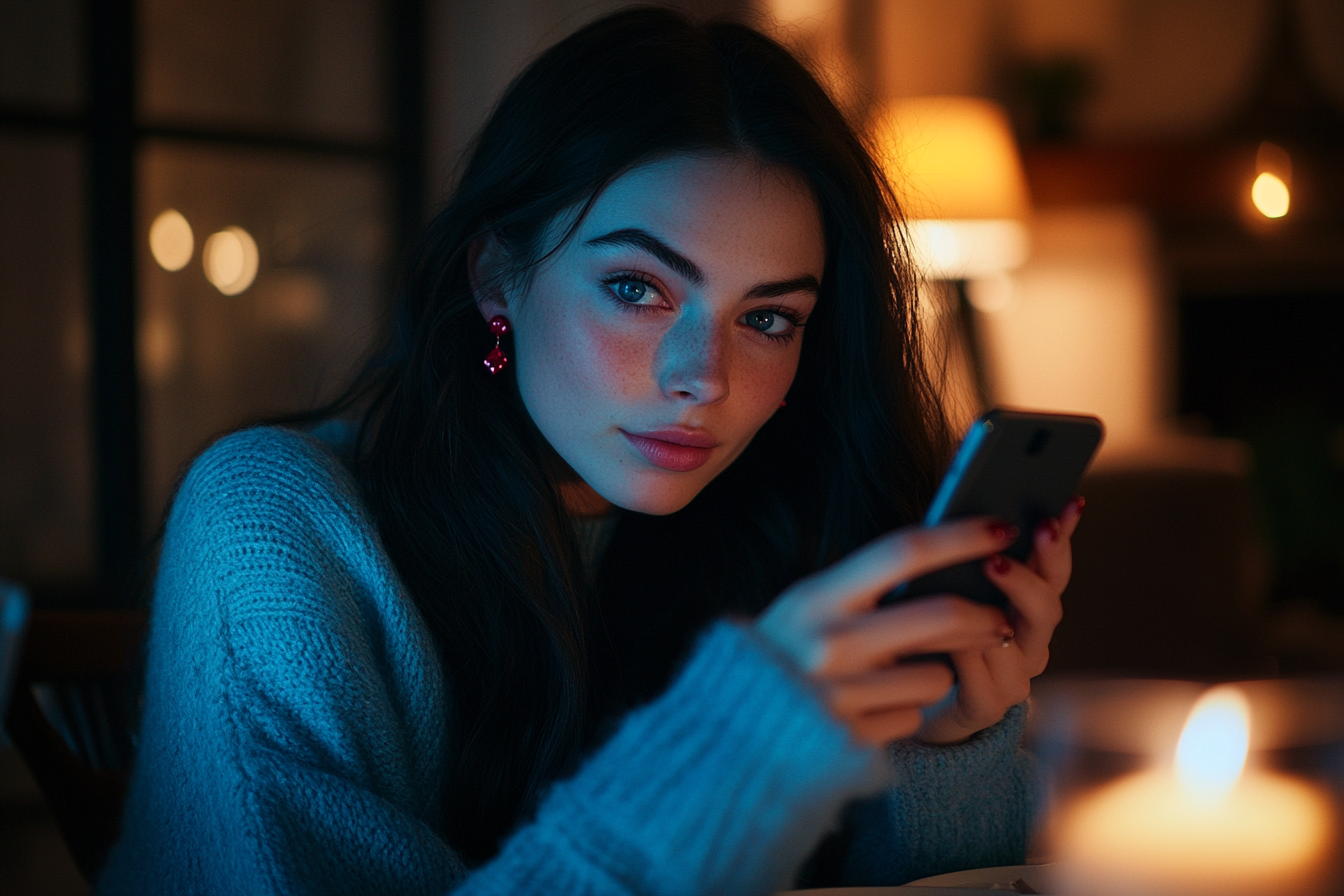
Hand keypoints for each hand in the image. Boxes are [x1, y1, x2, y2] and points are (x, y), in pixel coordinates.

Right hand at [755, 518, 1016, 744]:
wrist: (732, 730)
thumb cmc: (783, 653)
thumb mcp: (807, 605)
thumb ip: (863, 585)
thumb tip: (948, 562)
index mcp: (817, 597)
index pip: (903, 552)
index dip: (961, 536)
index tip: (1002, 527)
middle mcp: (829, 643)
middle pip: (940, 615)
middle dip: (984, 616)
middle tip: (1001, 619)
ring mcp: (841, 695)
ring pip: (937, 675)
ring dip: (934, 674)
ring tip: (897, 677)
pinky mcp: (852, 740)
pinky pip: (912, 717)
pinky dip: (902, 712)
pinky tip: (869, 710)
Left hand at [914, 497, 1083, 744]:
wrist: (914, 700)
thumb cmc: (933, 632)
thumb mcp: (950, 587)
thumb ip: (967, 555)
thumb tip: (972, 501)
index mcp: (1027, 608)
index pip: (1054, 568)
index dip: (1063, 537)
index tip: (1067, 503)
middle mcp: (1030, 642)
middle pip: (1047, 606)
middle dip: (1034, 571)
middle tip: (1010, 544)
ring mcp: (1013, 678)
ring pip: (1016, 643)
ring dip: (1001, 608)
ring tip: (988, 572)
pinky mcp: (985, 707)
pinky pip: (983, 682)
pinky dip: (970, 658)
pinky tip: (956, 639)